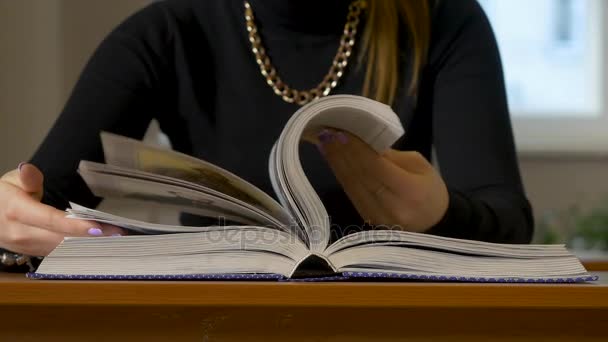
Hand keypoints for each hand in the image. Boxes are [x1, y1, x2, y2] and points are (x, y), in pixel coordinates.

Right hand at [0, 163, 124, 255]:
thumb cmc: (3, 196)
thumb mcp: (11, 180)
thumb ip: (26, 178)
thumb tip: (28, 170)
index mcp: (16, 211)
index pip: (52, 220)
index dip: (77, 226)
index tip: (100, 228)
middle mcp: (20, 233)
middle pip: (61, 240)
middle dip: (92, 239)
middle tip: (118, 235)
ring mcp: (26, 247)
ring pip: (62, 250)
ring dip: (89, 246)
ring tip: (115, 240)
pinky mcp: (33, 253)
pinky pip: (59, 253)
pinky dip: (79, 250)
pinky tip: (99, 246)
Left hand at [308, 128, 448, 231]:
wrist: (435, 222)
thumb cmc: (430, 189)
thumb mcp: (419, 165)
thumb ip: (391, 156)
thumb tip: (362, 143)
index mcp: (410, 191)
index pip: (376, 166)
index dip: (357, 149)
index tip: (342, 131)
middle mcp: (391, 207)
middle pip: (360, 176)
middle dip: (341, 153)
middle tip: (327, 133)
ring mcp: (377, 217)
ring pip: (351, 186)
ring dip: (336, 163)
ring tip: (325, 143)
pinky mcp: (367, 219)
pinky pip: (351, 194)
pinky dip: (340, 175)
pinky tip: (333, 160)